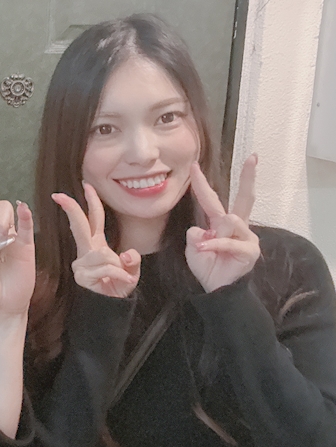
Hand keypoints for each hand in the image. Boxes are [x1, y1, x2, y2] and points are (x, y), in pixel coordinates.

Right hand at [52, 183, 139, 297]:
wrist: (109, 309)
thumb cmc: (117, 287)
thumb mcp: (131, 271)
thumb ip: (132, 260)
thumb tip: (126, 253)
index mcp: (96, 245)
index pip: (93, 219)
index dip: (90, 202)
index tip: (86, 185)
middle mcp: (86, 251)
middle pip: (79, 225)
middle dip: (71, 209)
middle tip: (60, 196)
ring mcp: (81, 263)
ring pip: (103, 254)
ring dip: (117, 266)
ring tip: (122, 277)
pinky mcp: (81, 276)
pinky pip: (106, 269)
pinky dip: (119, 275)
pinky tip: (124, 281)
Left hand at [186, 155, 259, 292]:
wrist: (217, 289)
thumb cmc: (208, 266)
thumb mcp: (193, 249)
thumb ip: (194, 236)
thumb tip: (201, 230)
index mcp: (220, 223)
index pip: (211, 198)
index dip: (202, 183)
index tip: (194, 165)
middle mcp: (236, 226)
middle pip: (244, 197)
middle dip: (248, 177)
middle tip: (252, 158)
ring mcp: (246, 237)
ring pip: (230, 220)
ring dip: (215, 234)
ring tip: (206, 247)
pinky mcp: (250, 250)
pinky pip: (229, 241)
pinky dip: (215, 245)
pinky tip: (206, 249)